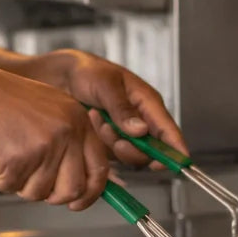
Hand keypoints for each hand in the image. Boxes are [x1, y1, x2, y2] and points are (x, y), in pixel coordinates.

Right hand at [0, 65, 109, 210]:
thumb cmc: (3, 105)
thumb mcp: (49, 112)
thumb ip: (69, 143)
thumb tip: (80, 187)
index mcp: (78, 120)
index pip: (99, 167)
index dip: (90, 192)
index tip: (78, 204)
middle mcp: (66, 133)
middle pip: (73, 189)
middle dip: (53, 195)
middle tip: (32, 183)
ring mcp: (44, 146)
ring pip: (39, 192)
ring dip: (20, 183)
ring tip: (7, 155)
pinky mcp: (18, 159)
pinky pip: (10, 187)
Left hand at [31, 50, 188, 168]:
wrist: (59, 77)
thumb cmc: (86, 71)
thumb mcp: (105, 84)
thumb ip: (122, 108)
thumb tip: (141, 131)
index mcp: (148, 103)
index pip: (169, 131)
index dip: (176, 150)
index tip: (178, 165)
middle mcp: (141, 121)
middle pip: (150, 151)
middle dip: (130, 147)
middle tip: (109, 131)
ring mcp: (125, 133)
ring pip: (130, 155)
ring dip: (112, 143)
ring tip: (96, 120)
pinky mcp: (109, 141)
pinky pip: (112, 155)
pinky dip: (101, 144)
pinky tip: (92, 125)